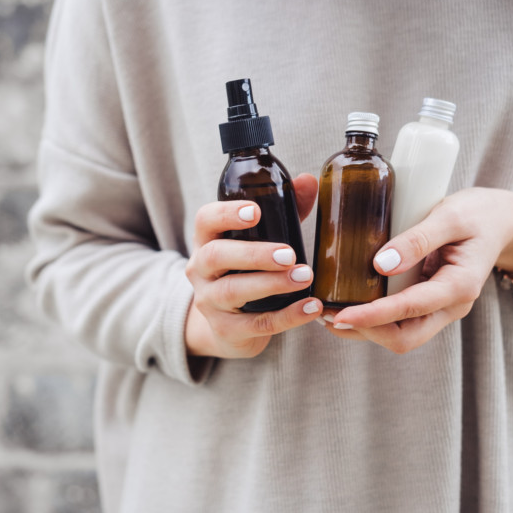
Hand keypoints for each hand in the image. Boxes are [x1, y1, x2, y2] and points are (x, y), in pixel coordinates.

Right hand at [185, 174, 321, 358]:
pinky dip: (287, 316)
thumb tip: (308, 181)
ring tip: (305, 277)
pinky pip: (256, 324)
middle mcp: (200, 270)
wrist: (229, 326)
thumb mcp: (259, 240)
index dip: (227, 214)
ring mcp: (210, 302)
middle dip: (253, 253)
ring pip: (232, 292)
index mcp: (207, 241)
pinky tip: (311, 307)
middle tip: (289, 254)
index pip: (206, 220)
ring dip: (271, 284)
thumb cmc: (246, 271)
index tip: (256, 212)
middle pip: (216, 256)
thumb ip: (284, 211)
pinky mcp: (226, 330)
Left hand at [324, 188, 512, 352]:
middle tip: (326, 316)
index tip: (340, 315)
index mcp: (460, 286)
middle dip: (364, 331)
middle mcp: (451, 306)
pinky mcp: (429, 303)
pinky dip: (373, 319)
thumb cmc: (478, 214)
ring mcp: (440, 308)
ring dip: (365, 329)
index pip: (410, 310)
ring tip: (328, 313)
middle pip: (405, 338)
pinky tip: (347, 304)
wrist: (501, 221)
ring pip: (400, 334)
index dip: (373, 316)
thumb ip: (418, 239)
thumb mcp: (450, 215)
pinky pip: (400, 321)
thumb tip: (380, 264)